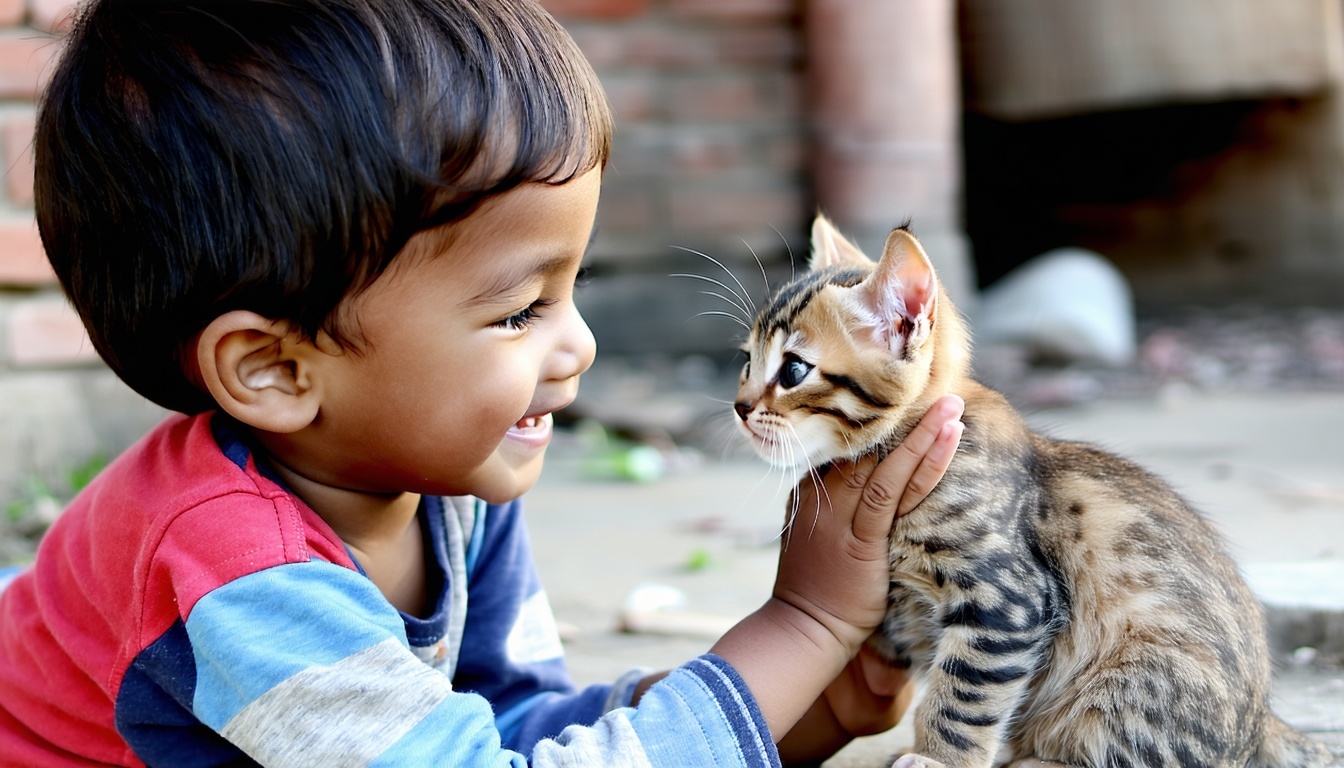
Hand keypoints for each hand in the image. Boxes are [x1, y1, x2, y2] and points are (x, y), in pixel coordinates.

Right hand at [709, 395, 961, 739]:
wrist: (801, 630)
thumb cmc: (815, 588)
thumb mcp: (819, 533)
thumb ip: (837, 503)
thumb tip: (870, 477)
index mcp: (810, 484)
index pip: (848, 438)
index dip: (881, 415)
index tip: (910, 391)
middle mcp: (822, 489)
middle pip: (866, 440)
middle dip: (902, 412)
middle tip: (938, 382)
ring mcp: (840, 512)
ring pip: (884, 458)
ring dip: (923, 428)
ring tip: (954, 401)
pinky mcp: (860, 536)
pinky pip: (895, 490)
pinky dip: (924, 460)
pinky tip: (947, 438)